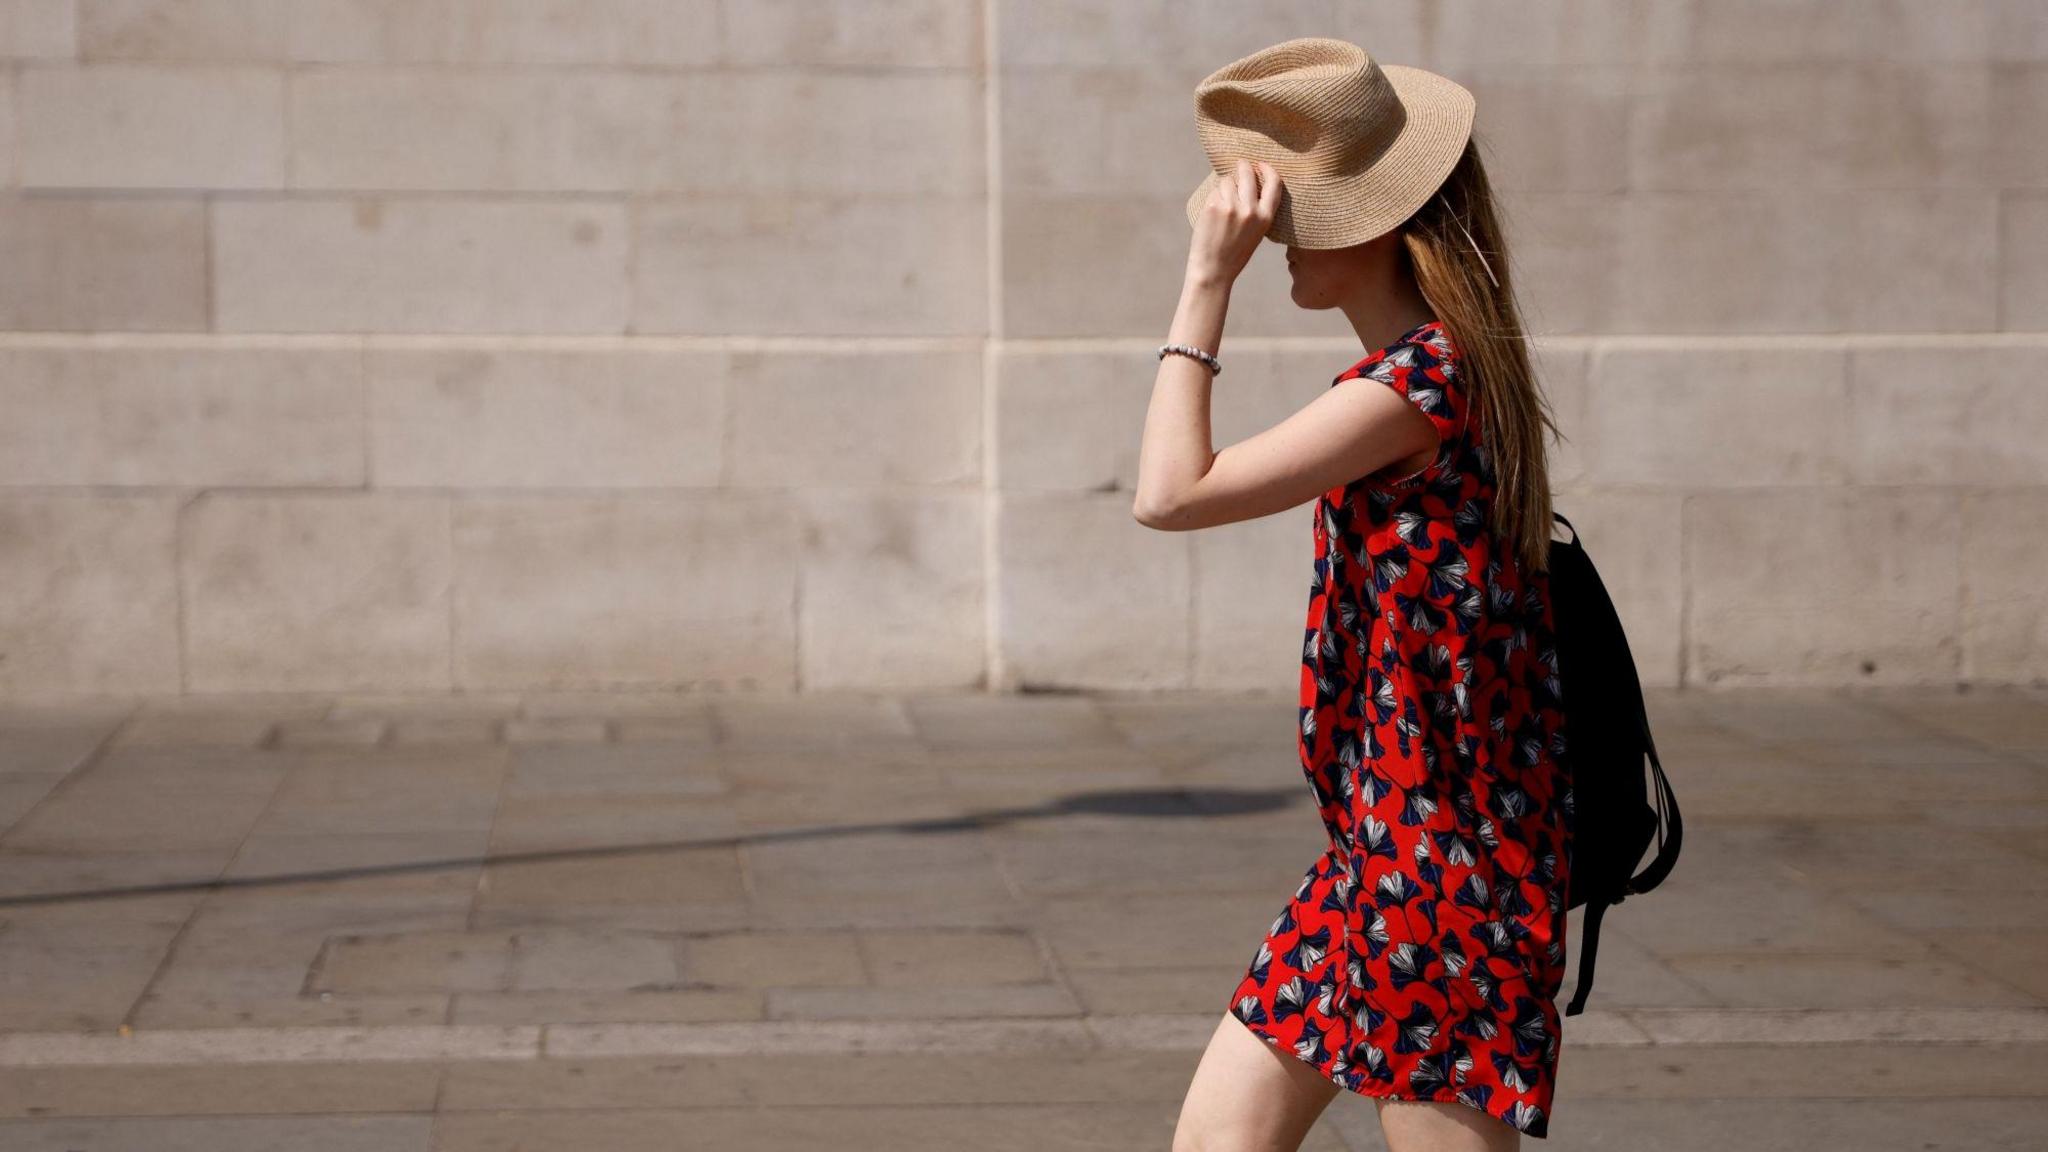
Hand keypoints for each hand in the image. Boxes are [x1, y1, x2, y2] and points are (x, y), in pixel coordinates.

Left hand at [1188, 158, 1281, 285]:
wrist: (1213, 270)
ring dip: (1225, 185)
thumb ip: (1257, 210)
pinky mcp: (1213, 207)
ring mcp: (1231, 207)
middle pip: (1247, 174)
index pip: (1274, 183)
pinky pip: (1214, 191)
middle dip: (1243, 166)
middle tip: (1240, 163)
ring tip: (1222, 203)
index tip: (1261, 164)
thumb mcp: (1257, 232)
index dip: (1268, 169)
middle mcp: (1250, 210)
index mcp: (1265, 217)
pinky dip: (1213, 196)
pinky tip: (1212, 213)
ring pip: (1227, 180)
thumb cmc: (1235, 253)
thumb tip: (1250, 181)